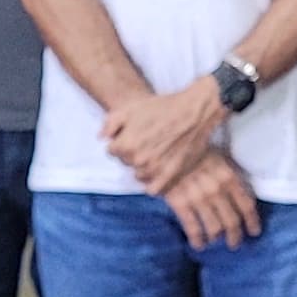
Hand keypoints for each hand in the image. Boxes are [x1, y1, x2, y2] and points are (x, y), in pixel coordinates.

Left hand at [103, 75, 227, 197]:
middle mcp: (138, 160)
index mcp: (125, 144)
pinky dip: (153, 182)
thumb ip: (110, 123)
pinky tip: (159, 170)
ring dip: (144, 166)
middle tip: (148, 141)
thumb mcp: (131, 108)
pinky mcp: (170, 176)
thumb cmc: (163, 107)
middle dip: (133, 153)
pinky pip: (153, 189)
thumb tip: (101, 138)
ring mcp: (155, 170)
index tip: (134, 134)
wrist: (194, 112)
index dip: (122, 141)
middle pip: (126, 163)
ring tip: (157, 152)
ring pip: (139, 175)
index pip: (112, 151)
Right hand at [163, 154, 262, 250]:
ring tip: (215, 242)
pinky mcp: (180, 203)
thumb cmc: (193, 149)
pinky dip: (197, 239)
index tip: (254, 232)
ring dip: (217, 239)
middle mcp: (217, 190)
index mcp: (228, 177)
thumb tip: (237, 194)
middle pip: (232, 221)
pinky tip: (198, 245)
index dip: (252, 222)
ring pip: (214, 228)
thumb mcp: (218, 157)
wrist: (164, 146)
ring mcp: (199, 198)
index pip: (247, 205)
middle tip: (235, 243)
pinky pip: (193, 228)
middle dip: (235, 236)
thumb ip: (228, 175)